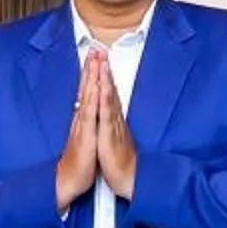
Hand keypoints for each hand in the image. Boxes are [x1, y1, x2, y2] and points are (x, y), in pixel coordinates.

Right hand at [55, 63, 104, 210]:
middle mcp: (81, 119)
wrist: (66, 181)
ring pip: (88, 97)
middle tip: (94, 49)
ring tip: (95, 61)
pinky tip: (96, 89)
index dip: (90, 73)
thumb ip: (84, 124)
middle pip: (86, 88)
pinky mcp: (86, 135)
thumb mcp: (83, 138)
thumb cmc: (78, 162)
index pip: (87, 91)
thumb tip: (86, 112)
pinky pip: (90, 115)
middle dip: (90, 68)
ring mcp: (83, 125)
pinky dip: (94, 100)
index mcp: (83, 119)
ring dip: (91, 78)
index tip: (94, 57)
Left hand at [95, 59, 138, 202]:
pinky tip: (103, 89)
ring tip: (102, 61)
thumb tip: (108, 111)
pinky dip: (105, 100)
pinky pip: (107, 115)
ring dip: (105, 79)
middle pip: (108, 88)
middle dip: (103, 68)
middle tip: (99, 49)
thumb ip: (111, 123)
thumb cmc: (119, 160)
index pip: (106, 91)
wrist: (129, 178)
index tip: (97, 57)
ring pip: (109, 97)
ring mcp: (113, 125)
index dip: (101, 73)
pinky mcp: (111, 135)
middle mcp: (114, 118)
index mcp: (111, 118)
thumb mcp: (112, 138)